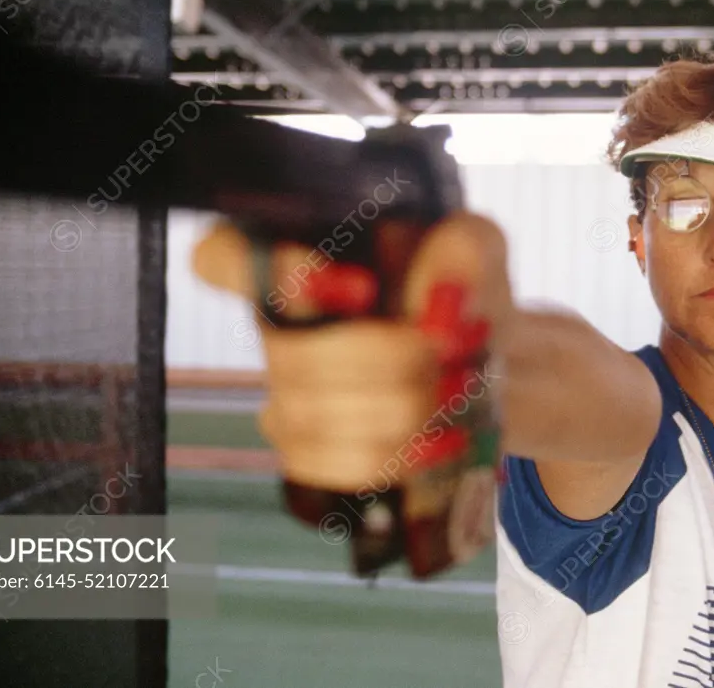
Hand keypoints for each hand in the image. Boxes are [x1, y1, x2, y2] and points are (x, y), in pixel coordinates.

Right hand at [191, 211, 513, 491]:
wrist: (490, 364)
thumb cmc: (465, 292)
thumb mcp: (478, 249)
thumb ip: (463, 251)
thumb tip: (440, 295)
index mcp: (304, 254)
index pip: (223, 257)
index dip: (274, 275)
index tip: (362, 290)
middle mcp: (279, 321)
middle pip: (288, 356)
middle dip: (383, 363)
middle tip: (447, 354)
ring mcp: (285, 389)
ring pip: (308, 416)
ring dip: (397, 411)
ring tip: (456, 393)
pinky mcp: (307, 446)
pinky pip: (322, 464)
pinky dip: (390, 457)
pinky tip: (436, 441)